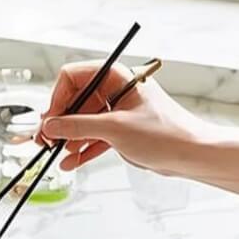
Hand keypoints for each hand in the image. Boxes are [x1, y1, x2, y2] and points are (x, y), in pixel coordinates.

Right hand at [37, 61, 206, 172]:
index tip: (50, 120)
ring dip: (69, 138)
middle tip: (46, 139)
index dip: (58, 98)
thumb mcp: (116, 129)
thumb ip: (79, 126)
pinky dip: (82, 149)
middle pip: (75, 101)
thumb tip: (52, 126)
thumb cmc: (166, 134)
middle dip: (60, 121)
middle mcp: (115, 90)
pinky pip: (94, 137)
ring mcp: (118, 111)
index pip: (74, 77)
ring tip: (56, 154)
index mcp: (116, 77)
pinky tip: (71, 162)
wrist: (191, 154)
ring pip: (83, 121)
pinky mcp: (121, 131)